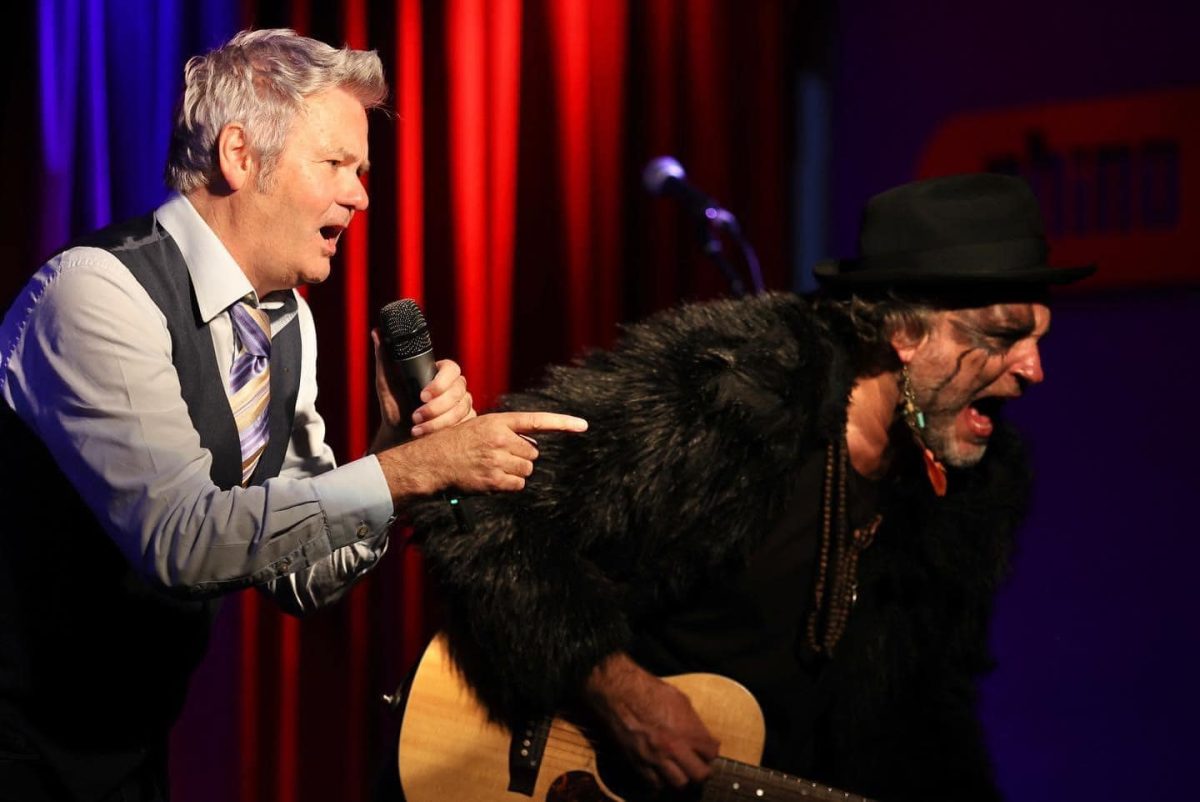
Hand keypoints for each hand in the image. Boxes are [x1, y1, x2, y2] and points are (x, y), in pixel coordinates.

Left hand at [371, 330, 474, 448]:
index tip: (422, 395)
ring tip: (416, 429)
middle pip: (459, 390)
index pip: (452, 369)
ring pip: (462, 409)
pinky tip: (429, 435)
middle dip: (437, 407)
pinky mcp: (465, 422)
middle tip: (415, 415)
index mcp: (439, 373)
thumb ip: (384, 357)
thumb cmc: (394, 407)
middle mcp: (454, 387)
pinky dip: (446, 430)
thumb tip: (376, 332)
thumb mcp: (386, 383)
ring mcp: (462, 404)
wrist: (397, 436)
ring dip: (439, 421)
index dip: (440, 382)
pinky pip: (466, 423)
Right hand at [378, 411, 587, 500]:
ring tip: (495, 467)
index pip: (537, 421)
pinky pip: (517, 485)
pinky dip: (509, 485)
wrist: (433, 461)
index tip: (583, 425)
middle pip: (533, 453)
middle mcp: (500, 439)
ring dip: (516, 472)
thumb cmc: (457, 442)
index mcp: (499, 421)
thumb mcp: (481, 426)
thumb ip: (507, 432)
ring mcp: (497, 460)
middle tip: (501, 457)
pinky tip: (493, 479)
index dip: (563, 423)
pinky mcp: (493, 479)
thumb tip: (533, 448)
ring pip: (526, 470)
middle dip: (522, 458)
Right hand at [583, 653, 718, 789]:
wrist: (619, 693)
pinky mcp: (638, 764)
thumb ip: (693, 722)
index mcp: (686, 730)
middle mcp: (673, 748)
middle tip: (697, 764)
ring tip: (679, 769)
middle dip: (701, 770)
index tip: (707, 749)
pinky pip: (655, 785)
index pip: (711, 753)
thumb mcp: (680, 700)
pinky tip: (661, 772)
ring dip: (682, 777)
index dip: (711, 751)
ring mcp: (655, 758)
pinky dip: (660, 782)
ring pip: (678, 784)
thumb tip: (701, 735)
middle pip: (700, 775)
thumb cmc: (648, 690)